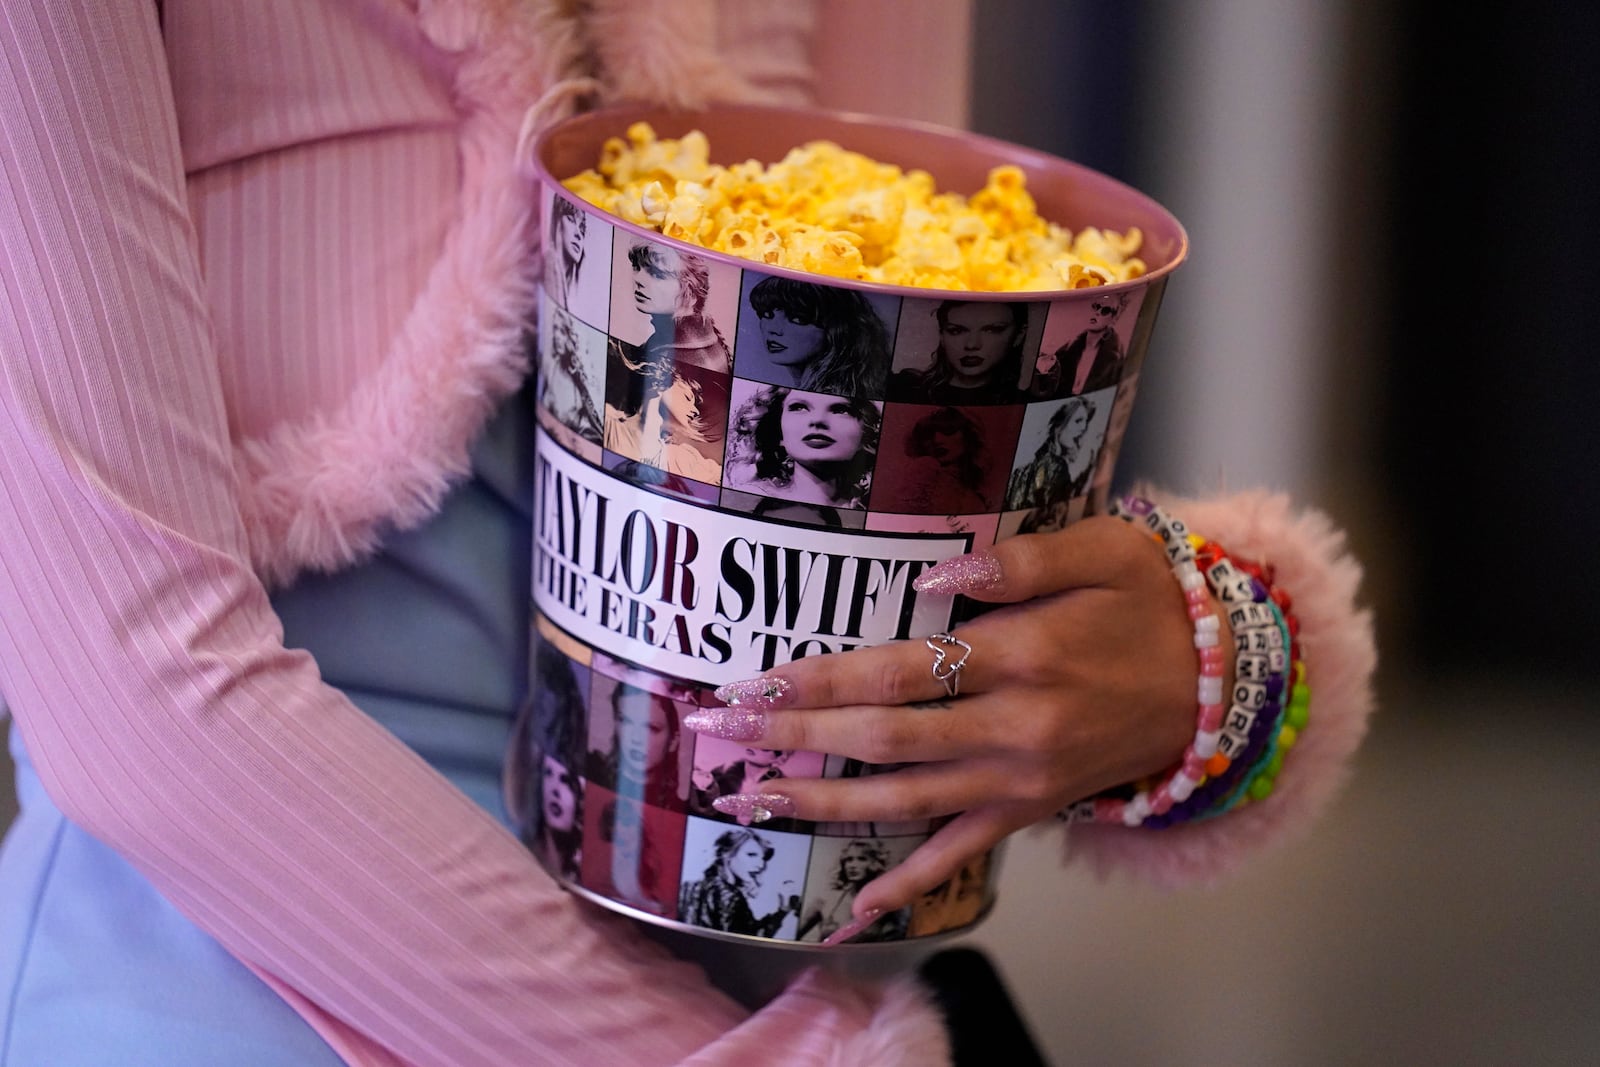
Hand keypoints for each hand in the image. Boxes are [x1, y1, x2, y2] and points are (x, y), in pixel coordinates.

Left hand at [684, 516, 1222, 927]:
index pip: (898, 671)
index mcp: (1023, 656)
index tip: (754, 682)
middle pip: (883, 738)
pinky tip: (856, 903)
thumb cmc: (1150, 599)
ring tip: (753, 798)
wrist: (1221, 678)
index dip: (820, 679)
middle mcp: (1015, 728)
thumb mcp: (1099, 550)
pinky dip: (908, 879)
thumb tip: (936, 569)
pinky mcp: (1031, 809)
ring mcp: (1021, 779)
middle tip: (718, 730)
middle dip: (793, 736)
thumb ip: (1017, 559)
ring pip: (906, 802)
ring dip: (825, 803)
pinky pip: (961, 852)